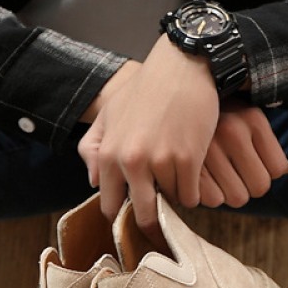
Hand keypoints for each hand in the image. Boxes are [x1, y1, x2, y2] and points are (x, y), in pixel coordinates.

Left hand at [78, 35, 219, 231]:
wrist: (182, 66)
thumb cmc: (145, 90)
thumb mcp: (109, 115)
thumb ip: (92, 149)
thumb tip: (93, 183)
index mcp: (108, 155)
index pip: (111, 206)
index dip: (123, 217)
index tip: (132, 219)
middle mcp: (132, 162)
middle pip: (144, 215)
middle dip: (152, 221)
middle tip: (161, 219)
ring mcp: (162, 162)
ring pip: (172, 202)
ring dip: (176, 194)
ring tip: (178, 170)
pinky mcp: (189, 159)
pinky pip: (192, 195)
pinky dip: (195, 189)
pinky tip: (193, 170)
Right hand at [198, 101, 287, 208]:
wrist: (177, 101)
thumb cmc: (218, 119)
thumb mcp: (248, 119)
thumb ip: (269, 146)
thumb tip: (287, 171)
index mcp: (253, 120)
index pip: (278, 170)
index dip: (266, 171)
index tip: (253, 164)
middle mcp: (233, 132)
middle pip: (259, 188)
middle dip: (250, 185)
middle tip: (235, 174)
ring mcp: (209, 149)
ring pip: (237, 198)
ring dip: (229, 193)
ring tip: (217, 177)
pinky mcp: (188, 166)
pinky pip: (212, 200)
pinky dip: (208, 196)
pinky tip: (201, 180)